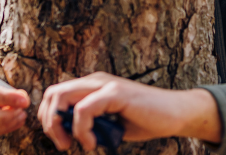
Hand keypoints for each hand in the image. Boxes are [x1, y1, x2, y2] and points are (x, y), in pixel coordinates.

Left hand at [38, 72, 220, 150]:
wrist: (176, 114)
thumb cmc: (146, 120)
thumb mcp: (110, 124)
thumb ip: (90, 124)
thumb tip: (68, 135)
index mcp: (92, 86)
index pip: (55, 95)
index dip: (50, 119)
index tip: (62, 141)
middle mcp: (95, 80)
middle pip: (52, 93)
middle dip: (49, 123)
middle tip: (63, 145)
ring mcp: (105, 84)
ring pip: (61, 97)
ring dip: (60, 126)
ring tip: (74, 145)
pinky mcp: (115, 92)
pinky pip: (83, 109)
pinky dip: (81, 130)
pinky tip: (92, 143)